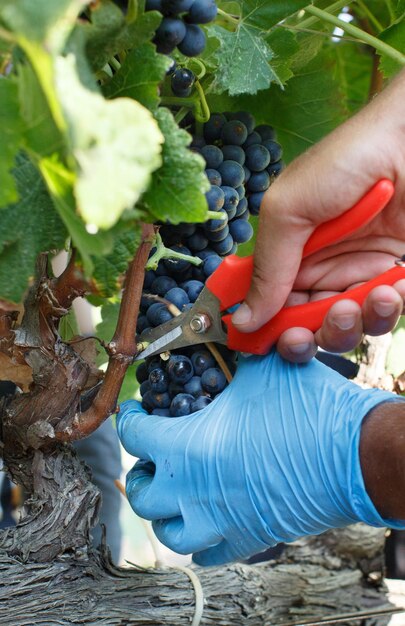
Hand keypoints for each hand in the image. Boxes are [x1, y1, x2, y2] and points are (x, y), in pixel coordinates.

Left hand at [117, 353, 401, 565]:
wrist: (354, 455)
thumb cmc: (307, 411)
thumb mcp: (263, 370)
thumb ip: (235, 359)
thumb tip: (229, 340)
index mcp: (187, 447)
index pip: (135, 436)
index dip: (129, 419)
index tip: (135, 411)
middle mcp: (193, 492)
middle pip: (143, 494)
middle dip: (141, 472)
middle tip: (151, 457)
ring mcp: (218, 522)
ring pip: (169, 533)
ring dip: (164, 512)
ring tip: (173, 494)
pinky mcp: (246, 540)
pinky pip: (208, 554)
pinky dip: (199, 540)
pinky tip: (207, 521)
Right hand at [232, 69, 404, 361]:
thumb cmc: (346, 163)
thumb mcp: (288, 209)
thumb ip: (266, 268)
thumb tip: (239, 320)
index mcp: (290, 255)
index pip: (271, 305)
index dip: (265, 329)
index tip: (261, 345)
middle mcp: (324, 269)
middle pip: (307, 326)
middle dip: (307, 336)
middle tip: (306, 333)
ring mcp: (361, 275)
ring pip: (349, 328)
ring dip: (350, 325)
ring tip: (361, 299)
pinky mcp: (397, 277)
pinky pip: (387, 313)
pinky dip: (388, 308)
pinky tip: (393, 285)